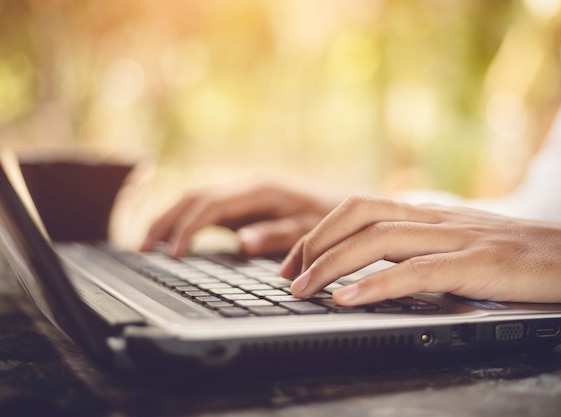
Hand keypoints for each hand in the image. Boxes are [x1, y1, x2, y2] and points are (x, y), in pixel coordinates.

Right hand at [141, 180, 344, 256]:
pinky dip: (187, 223)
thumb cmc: (336, 219)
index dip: (187, 228)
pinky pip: (208, 211)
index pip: (211, 206)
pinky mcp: (246, 206)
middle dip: (166, 221)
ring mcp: (245, 196)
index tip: (171, 254)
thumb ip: (278, 234)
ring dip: (171, 219)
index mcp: (260, 191)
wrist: (354, 207)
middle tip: (142, 249)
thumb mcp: (311, 227)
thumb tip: (240, 242)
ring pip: (197, 201)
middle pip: (195, 199)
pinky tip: (177, 241)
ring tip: (147, 245)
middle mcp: (248, 188)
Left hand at [282, 194, 560, 308]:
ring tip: (303, 290)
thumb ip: (422, 249)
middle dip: (314, 243)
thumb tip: (378, 266)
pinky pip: (418, 272)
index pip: (360, 208)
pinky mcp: (479, 264)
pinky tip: (348, 300)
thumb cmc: (521, 256)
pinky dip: (378, 286)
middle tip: (287, 276)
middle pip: (358, 215)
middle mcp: (436, 218)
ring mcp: (457, 238)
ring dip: (333, 264)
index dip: (320, 230)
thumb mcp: (461, 245)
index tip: (295, 261)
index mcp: (429, 214)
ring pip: (379, 239)